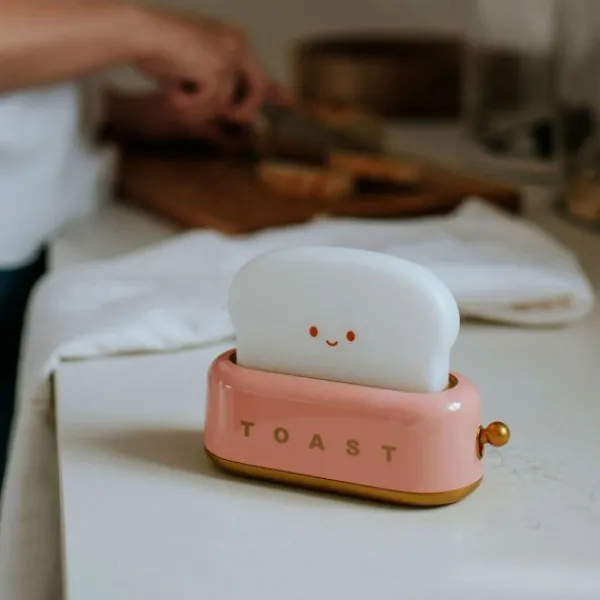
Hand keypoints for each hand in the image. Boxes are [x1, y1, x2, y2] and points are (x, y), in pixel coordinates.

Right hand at [133, 7, 288, 123]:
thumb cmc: (157, 48)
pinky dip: (189, 106)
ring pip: (225, 105)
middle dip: (246, 110)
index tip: (291, 101)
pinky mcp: (220, 69)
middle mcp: (237, 44)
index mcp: (233, 39)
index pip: (260, 71)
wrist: (139, 32)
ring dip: (198, 109)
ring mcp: (230, 56)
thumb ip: (215, 86)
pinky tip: (174, 92)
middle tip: (234, 119)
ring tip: (177, 95)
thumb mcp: (192, 67)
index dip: (275, 90)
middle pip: (257, 88)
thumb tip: (230, 111)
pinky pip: (211, 105)